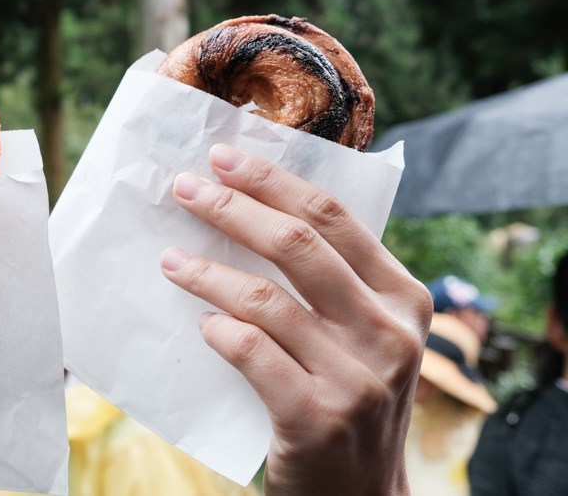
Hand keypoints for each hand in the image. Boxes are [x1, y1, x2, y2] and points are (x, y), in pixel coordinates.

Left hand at [160, 145, 430, 495]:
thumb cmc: (348, 397)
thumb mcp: (362, 335)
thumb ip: (330, 283)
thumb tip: (249, 208)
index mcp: (404, 298)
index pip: (333, 217)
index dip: (273, 181)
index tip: (223, 158)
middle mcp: (390, 333)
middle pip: (297, 245)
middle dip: (232, 207)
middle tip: (184, 188)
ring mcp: (358, 378)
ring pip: (264, 298)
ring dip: (206, 272)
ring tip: (171, 261)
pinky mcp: (317, 417)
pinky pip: (250, 352)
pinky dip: (217, 331)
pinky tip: (200, 326)